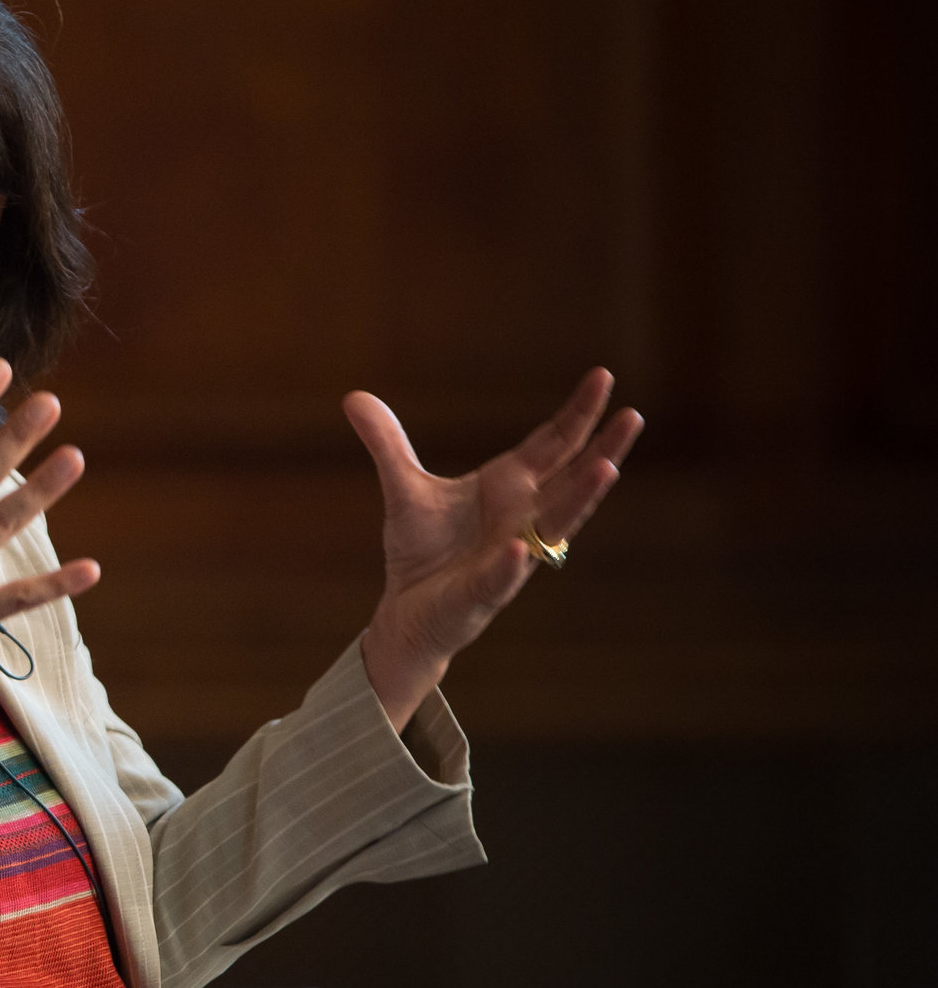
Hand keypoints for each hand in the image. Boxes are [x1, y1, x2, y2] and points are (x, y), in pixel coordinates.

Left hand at [347, 368, 644, 729]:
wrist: (407, 612)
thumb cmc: (422, 551)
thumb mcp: (403, 489)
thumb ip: (387, 443)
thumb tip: (355, 396)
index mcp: (509, 487)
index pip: (552, 444)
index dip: (577, 412)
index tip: (603, 376)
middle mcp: (522, 518)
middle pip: (572, 478)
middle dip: (602, 447)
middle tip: (633, 414)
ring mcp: (511, 556)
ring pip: (555, 526)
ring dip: (581, 498)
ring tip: (607, 467)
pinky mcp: (483, 593)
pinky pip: (500, 577)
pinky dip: (511, 562)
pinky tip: (517, 548)